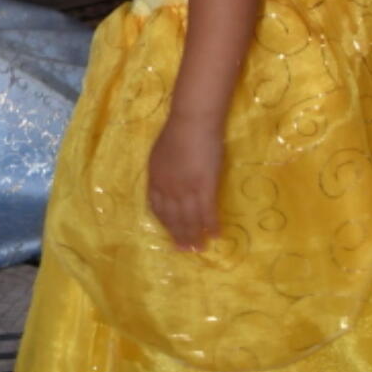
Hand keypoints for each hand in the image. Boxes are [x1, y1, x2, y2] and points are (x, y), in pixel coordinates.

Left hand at [147, 111, 223, 249]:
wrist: (192, 121)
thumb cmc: (178, 131)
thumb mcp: (160, 153)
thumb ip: (162, 170)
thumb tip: (167, 182)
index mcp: (155, 179)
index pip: (157, 207)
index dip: (164, 222)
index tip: (169, 232)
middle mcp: (168, 189)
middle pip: (172, 218)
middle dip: (178, 235)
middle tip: (184, 250)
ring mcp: (186, 189)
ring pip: (189, 219)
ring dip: (194, 236)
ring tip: (199, 249)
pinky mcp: (205, 187)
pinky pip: (208, 212)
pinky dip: (211, 225)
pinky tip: (216, 234)